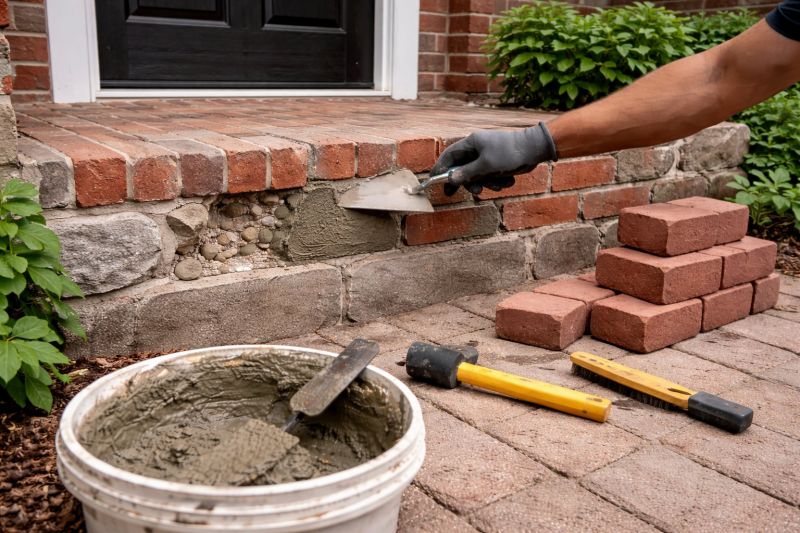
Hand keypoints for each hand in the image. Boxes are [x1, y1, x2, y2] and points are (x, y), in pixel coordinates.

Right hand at [431, 122, 557, 194]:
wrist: (535, 149)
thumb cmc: (509, 153)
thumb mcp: (486, 165)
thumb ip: (467, 173)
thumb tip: (450, 179)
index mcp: (472, 143)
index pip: (450, 155)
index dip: (440, 167)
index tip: (433, 180)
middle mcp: (478, 149)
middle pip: (463, 169)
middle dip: (470, 182)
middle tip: (473, 192)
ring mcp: (488, 156)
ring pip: (478, 176)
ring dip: (488, 183)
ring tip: (499, 184)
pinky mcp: (497, 164)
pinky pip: (490, 177)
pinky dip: (498, 181)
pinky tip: (508, 180)